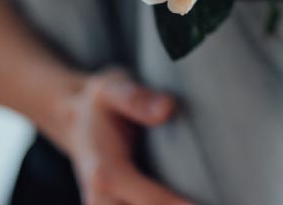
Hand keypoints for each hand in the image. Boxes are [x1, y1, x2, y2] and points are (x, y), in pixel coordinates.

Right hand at [45, 68, 192, 204]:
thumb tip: (167, 108)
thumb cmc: (99, 105)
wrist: (73, 119)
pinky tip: (183, 199)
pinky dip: (158, 204)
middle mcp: (101, 199)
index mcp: (105, 172)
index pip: (147, 200)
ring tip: (200, 198)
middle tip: (209, 198)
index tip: (200, 204)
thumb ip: (137, 99)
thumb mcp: (112, 89)